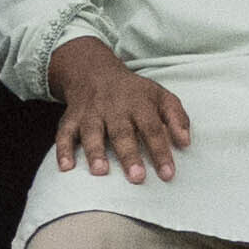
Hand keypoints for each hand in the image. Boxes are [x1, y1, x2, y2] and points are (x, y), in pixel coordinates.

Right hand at [54, 41, 195, 182]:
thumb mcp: (160, 95)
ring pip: (92, 132)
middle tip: (136, 177)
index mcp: (139, 103)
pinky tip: (65, 168)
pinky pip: (64, 133)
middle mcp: (113, 107)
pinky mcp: (71, 118)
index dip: (161, 151)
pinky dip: (63, 150)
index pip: (153, 128)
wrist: (94, 71)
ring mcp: (90, 113)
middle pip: (122, 132)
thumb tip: (186, 142)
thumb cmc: (133, 92)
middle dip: (129, 154)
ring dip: (95, 151)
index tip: (168, 174)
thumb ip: (176, 117)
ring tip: (100, 172)